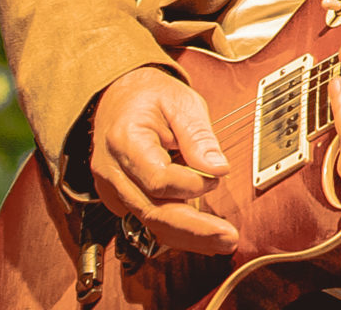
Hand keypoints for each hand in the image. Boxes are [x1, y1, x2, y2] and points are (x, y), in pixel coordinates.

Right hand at [90, 66, 237, 254]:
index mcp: (124, 140)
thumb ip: (199, 136)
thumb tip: (218, 169)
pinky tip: (202, 235)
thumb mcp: (182, 103)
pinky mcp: (120, 198)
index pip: (156, 178)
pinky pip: (147, 220)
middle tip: (228, 237)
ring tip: (222, 242)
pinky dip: (175, 230)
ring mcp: (112, 188)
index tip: (217, 177)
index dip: (190, 184)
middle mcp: (112, 171)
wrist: (120, 98)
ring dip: (188, 237)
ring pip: (149, 222)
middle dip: (193, 228)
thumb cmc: (152, 98)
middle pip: (152, 210)